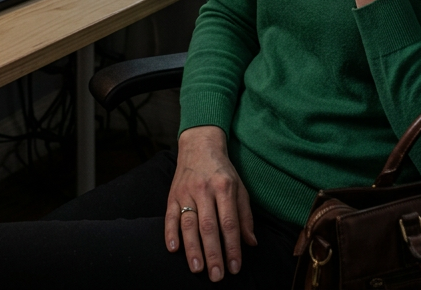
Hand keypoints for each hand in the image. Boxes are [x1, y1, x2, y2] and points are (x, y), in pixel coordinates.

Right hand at [165, 126, 255, 279]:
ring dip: (192, 249)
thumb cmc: (222, 170)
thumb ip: (245, 215)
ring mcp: (186, 191)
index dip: (232, 247)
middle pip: (209, 226)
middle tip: (216, 276)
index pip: (229, 222)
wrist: (199, 143)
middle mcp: (204, 189)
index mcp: (224, 187)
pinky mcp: (172, 194)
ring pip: (189, 223)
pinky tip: (173, 249)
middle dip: (213, 253)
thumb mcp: (239, 186)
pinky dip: (170, 233)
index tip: (235, 268)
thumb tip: (251, 242)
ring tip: (197, 269)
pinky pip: (169, 215)